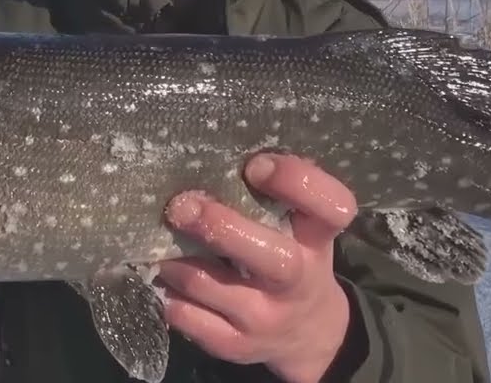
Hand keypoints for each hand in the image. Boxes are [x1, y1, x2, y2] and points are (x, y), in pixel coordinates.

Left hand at [158, 153, 358, 382]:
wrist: (308, 332)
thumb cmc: (293, 254)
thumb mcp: (300, 225)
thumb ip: (274, 194)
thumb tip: (216, 145)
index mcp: (317, 240)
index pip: (331, 208)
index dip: (296, 183)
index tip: (256, 166)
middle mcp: (298, 281)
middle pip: (272, 258)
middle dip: (221, 227)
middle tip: (181, 205)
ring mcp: (265, 318)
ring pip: (213, 287)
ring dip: (177, 260)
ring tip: (159, 238)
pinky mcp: (235, 345)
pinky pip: (191, 320)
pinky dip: (170, 295)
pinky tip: (162, 276)